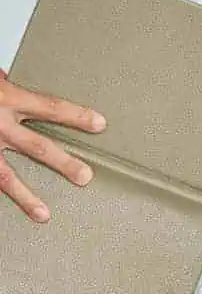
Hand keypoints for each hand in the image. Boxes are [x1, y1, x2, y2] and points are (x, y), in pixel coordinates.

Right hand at [0, 70, 104, 221]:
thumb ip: (0, 83)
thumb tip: (6, 79)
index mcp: (5, 97)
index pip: (50, 107)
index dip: (76, 115)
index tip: (99, 124)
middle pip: (38, 147)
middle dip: (64, 163)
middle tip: (86, 177)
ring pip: (5, 175)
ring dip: (26, 196)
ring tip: (44, 214)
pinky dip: (2, 193)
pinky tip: (10, 214)